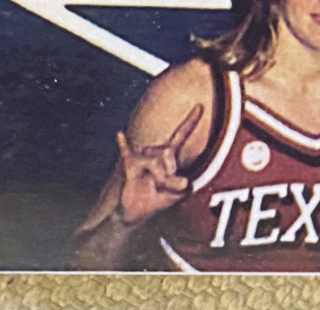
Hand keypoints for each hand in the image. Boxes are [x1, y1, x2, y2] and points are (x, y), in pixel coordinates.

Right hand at [114, 104, 201, 225]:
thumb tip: (185, 181)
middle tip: (164, 186)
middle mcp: (156, 153)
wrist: (135, 213)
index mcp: (170, 157)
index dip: (190, 121)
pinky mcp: (130, 167)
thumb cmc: (157, 200)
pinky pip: (126, 152)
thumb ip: (181, 187)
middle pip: (168, 152)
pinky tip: (119, 134)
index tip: (200, 105)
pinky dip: (123, 144)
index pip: (181, 135)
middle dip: (169, 173)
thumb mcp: (175, 196)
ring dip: (157, 177)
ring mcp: (142, 159)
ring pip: (155, 160)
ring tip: (153, 186)